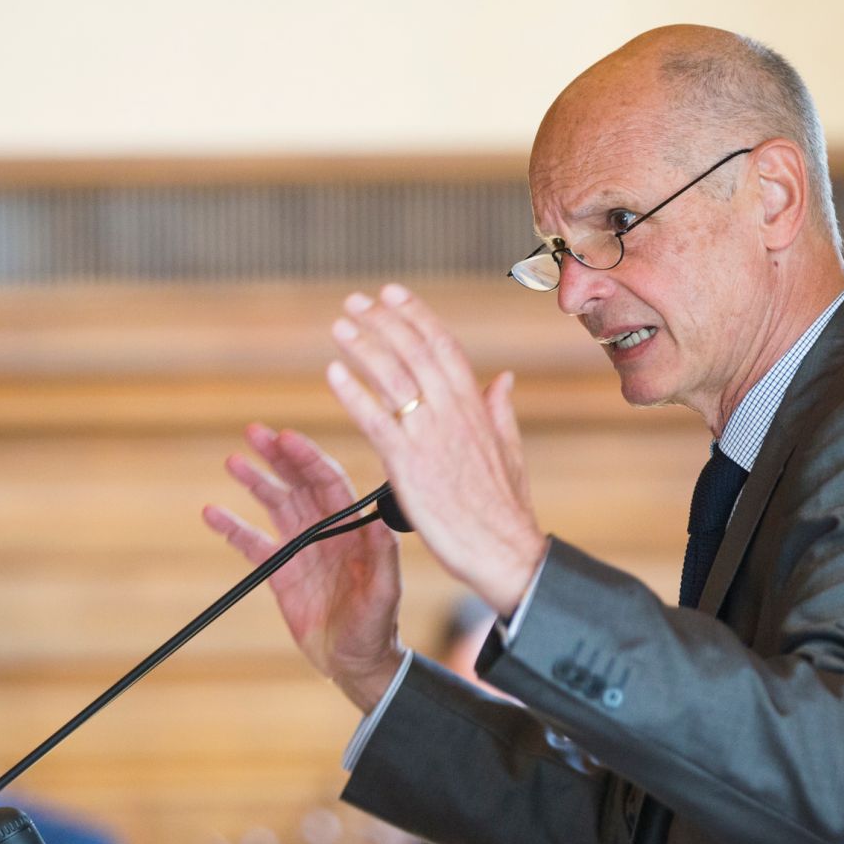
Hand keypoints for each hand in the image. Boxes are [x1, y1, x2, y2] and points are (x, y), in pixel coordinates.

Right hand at [204, 423, 404, 711]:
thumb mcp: (384, 593)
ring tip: (233, 460)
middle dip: (278, 457)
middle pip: (300, 483)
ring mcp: (302, 548)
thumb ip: (381, 556)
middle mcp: (327, 530)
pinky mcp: (281, 572)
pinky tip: (213, 513)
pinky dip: (233, 528)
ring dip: (256, 481)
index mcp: (353, 528)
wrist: (355, 663)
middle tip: (254, 432)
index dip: (307, 459)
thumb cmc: (377, 628)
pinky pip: (253, 543)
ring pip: (276, 504)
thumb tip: (378, 519)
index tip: (286, 438)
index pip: (328, 482)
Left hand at [326, 283, 548, 615]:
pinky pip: (375, 419)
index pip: (443, 345)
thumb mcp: (509, 450)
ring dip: (364, 346)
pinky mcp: (408, 464)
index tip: (392, 294)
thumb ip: (499, 410)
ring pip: (392, 377)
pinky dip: (354, 393)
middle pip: (413, 351)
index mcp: (476, 406)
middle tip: (355, 302)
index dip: (415, 315)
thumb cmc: (504, 508)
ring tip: (340, 326)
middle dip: (382, 321)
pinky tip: (334, 373)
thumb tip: (503, 378)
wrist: (502, 549)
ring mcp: (429, 436)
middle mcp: (452, 412)